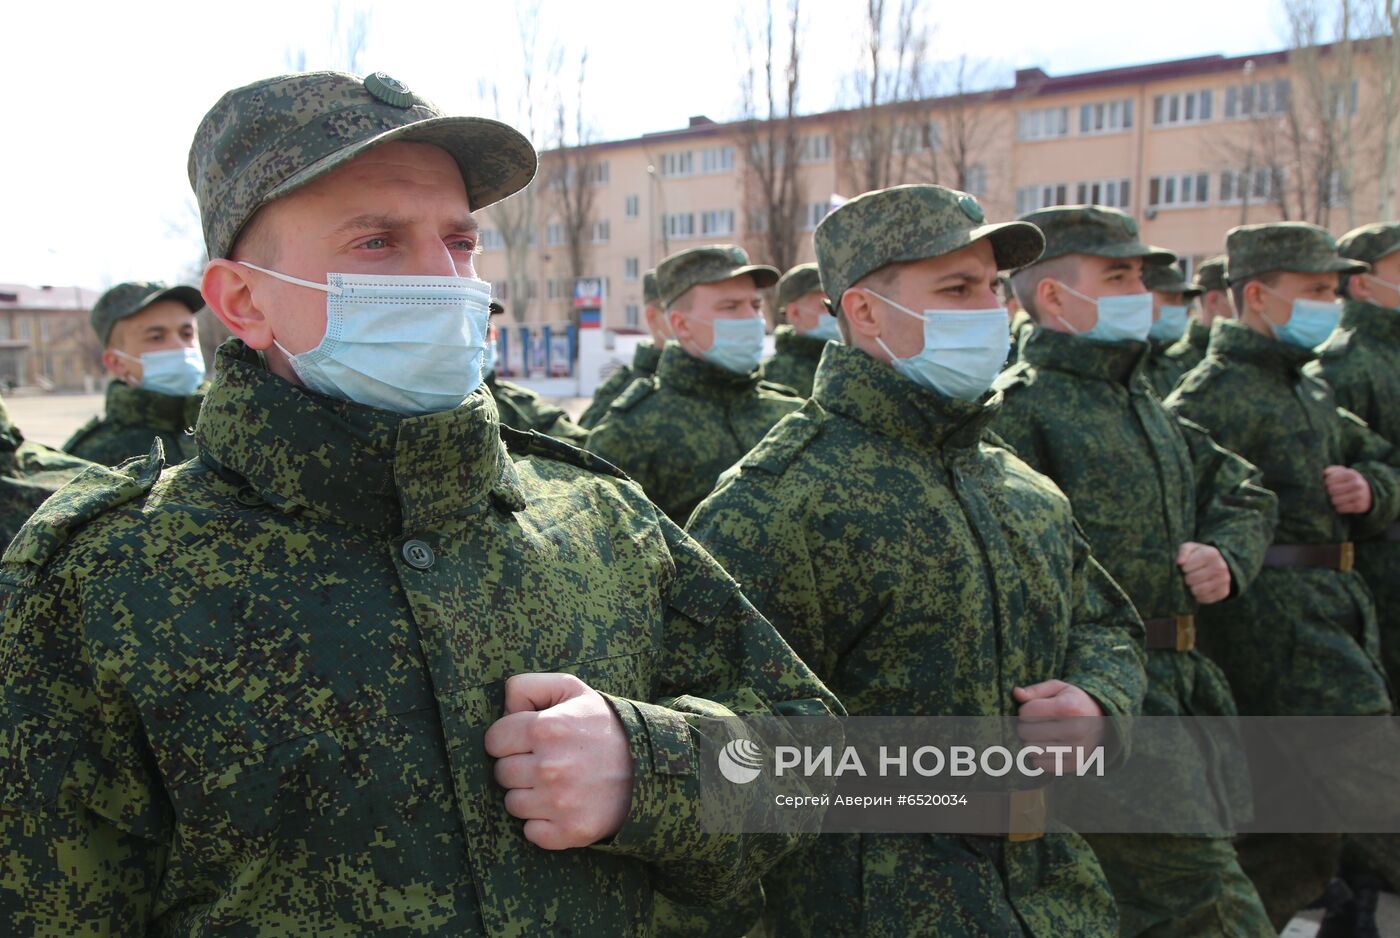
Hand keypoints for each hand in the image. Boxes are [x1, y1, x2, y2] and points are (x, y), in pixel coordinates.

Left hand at [485, 673, 633, 849]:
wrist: (648, 767)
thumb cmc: (602, 725)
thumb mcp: (571, 689)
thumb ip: (527, 686)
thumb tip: (502, 709)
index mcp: (546, 729)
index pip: (493, 740)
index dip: (509, 738)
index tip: (529, 740)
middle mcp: (549, 767)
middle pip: (501, 773)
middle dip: (519, 765)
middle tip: (548, 761)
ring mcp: (559, 803)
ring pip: (512, 804)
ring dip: (529, 795)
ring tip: (557, 783)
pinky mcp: (569, 831)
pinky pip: (531, 832)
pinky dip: (543, 823)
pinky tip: (562, 807)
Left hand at [1013, 680, 1104, 772]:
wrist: (1102, 723)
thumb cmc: (1073, 702)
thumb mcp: (1058, 688)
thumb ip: (1035, 690)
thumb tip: (1016, 693)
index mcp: (1069, 707)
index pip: (1026, 712)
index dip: (1025, 709)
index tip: (1034, 709)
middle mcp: (1075, 730)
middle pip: (1025, 732)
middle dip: (1025, 726)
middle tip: (1035, 723)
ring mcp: (1076, 750)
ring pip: (1030, 750)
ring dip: (1030, 741)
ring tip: (1040, 734)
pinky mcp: (1074, 765)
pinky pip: (1039, 764)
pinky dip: (1038, 756)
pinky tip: (1047, 746)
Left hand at [1177, 541, 1231, 603]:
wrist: (1217, 564)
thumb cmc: (1198, 555)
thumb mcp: (1190, 548)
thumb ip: (1183, 552)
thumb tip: (1180, 563)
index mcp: (1212, 554)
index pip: (1186, 567)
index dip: (1183, 569)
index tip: (1186, 567)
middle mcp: (1221, 566)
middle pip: (1192, 579)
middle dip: (1186, 579)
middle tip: (1188, 576)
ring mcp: (1224, 580)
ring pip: (1198, 591)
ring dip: (1191, 588)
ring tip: (1192, 583)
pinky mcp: (1224, 592)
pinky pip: (1205, 599)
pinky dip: (1198, 596)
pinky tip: (1198, 589)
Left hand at [1324, 466, 1371, 514]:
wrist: (1367, 493)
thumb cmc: (1349, 481)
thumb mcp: (1343, 472)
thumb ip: (1333, 470)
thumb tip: (1325, 473)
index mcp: (1351, 474)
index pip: (1329, 480)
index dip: (1326, 483)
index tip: (1329, 484)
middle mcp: (1357, 484)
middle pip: (1332, 490)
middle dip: (1329, 492)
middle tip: (1332, 492)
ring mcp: (1360, 495)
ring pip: (1335, 500)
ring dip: (1333, 500)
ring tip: (1336, 498)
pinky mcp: (1359, 506)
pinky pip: (1340, 509)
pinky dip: (1338, 507)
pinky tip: (1341, 504)